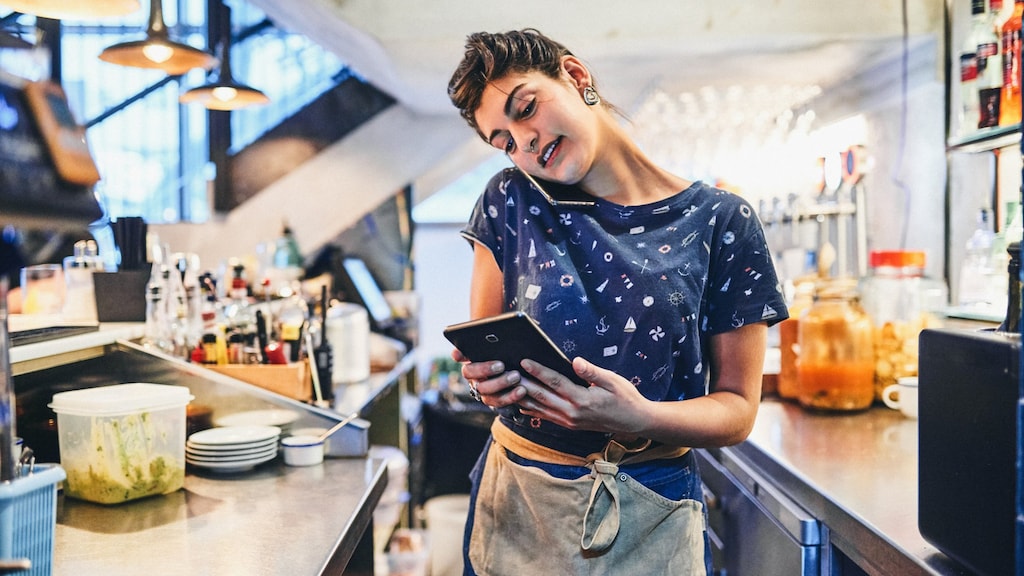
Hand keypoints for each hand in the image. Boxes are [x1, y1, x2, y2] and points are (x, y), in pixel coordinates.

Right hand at [451, 348, 527, 407]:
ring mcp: (481, 389)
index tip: (459, 354)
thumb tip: (486, 337)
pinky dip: (510, 396)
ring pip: (484, 389)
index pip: (459, 354)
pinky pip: (498, 401)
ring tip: (516, 377)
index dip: (458, 354)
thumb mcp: (503, 348)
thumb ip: (494, 342)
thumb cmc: (509, 356)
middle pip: (470, 373)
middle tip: (501, 365)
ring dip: (501, 383)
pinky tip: (522, 390)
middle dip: (485, 369)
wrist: (521, 373)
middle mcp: (472, 375)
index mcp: (472, 359)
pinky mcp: (493, 400)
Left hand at [513, 357, 651, 435]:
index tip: (524, 361)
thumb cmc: (625, 398)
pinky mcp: (569, 425)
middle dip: (523, 384)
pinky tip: (520, 402)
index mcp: (582, 400)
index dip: (538, 371)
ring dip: (523, 397)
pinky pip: (546, 417)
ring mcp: (569, 421)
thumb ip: (592, 372)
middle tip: (507, 372)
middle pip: (541, 396)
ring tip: (508, 385)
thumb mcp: (613, 381)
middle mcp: (572, 413)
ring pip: (540, 408)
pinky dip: (532, 409)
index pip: (555, 383)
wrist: (634, 422)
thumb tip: (574, 361)